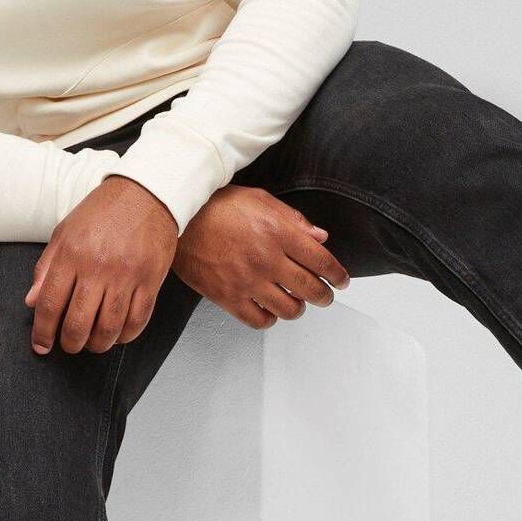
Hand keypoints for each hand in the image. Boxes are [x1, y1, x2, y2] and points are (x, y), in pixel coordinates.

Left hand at [24, 175, 178, 353]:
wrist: (146, 193)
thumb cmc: (103, 212)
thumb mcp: (64, 232)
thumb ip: (46, 268)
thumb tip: (32, 302)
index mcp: (72, 254)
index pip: (50, 304)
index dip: (42, 332)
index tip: (41, 345)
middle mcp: (98, 267)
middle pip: (79, 323)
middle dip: (70, 343)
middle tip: (69, 345)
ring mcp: (127, 275)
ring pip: (109, 327)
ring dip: (98, 344)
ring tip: (93, 343)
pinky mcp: (150, 279)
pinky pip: (138, 319)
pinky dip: (126, 335)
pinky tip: (118, 335)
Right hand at [172, 185, 349, 328]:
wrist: (179, 219)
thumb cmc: (217, 206)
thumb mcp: (261, 200)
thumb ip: (294, 220)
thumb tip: (320, 237)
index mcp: (279, 233)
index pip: (322, 261)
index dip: (337, 275)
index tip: (341, 281)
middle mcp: (268, 260)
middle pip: (310, 289)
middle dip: (324, 296)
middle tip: (325, 296)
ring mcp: (248, 281)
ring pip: (288, 309)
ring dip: (298, 308)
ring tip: (296, 302)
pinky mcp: (228, 297)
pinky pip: (259, 320)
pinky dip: (270, 318)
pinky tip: (269, 309)